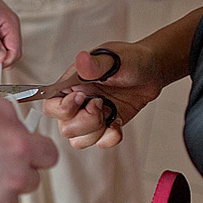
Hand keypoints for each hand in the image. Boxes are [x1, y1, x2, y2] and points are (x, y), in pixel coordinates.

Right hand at [42, 41, 164, 148]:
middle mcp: (77, 103)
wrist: (152, 71)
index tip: (83, 97)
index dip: (62, 109)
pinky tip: (118, 123)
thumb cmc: (130, 59)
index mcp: (71, 84)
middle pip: (64, 128)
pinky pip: (99, 143)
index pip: (50, 105)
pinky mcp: (105, 126)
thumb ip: (96, 64)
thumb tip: (81, 59)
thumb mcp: (114, 59)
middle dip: (85, 122)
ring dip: (96, 132)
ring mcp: (90, 116)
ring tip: (110, 112)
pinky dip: (110, 138)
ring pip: (78, 140)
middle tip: (102, 104)